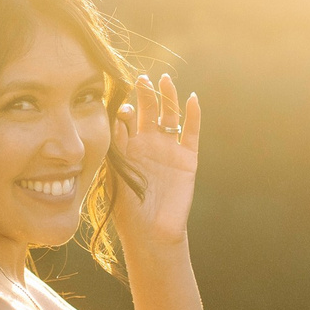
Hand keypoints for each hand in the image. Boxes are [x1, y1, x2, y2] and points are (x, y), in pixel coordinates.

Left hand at [113, 71, 197, 245]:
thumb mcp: (117, 174)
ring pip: (169, 117)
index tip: (122, 105)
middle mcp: (148, 145)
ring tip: (163, 80)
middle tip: (141, 78)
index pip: (127, 119)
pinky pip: (191, 133)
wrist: (151, 232)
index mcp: (128, 148)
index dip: (126, 108)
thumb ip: (118, 146)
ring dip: (167, 98)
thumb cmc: (128, 208)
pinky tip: (191, 98)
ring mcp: (169, 150)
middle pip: (148, 112)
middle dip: (145, 94)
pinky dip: (193, 115)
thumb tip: (117, 117)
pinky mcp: (187, 159)